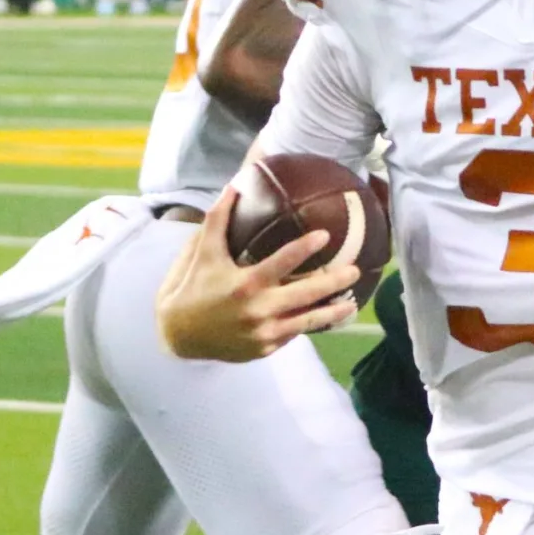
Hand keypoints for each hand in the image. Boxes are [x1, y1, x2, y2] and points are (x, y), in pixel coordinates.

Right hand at [155, 185, 357, 361]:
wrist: (178, 335)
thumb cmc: (192, 287)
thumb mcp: (202, 253)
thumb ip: (218, 220)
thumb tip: (233, 186)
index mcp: (245, 283)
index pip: (282, 262)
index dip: (305, 248)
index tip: (326, 235)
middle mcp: (258, 310)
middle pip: (306, 295)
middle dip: (334, 283)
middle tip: (355, 271)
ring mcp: (264, 333)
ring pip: (307, 322)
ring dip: (333, 312)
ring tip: (353, 304)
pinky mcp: (265, 349)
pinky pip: (293, 334)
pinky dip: (310, 325)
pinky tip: (326, 318)